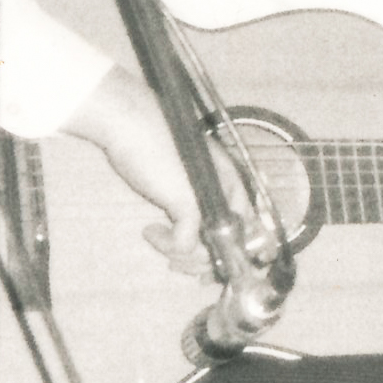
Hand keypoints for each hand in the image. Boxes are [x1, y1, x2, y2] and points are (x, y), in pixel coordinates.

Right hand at [63, 66, 232, 276]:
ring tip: (160, 242)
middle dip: (206, 262)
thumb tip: (191, 229)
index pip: (249, 225)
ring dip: (183, 257)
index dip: (232, 250)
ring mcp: (211, 196)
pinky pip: (184, 244)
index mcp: (231, 178)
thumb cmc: (152, 139)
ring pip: (209, 250)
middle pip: (233, 244)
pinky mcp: (188, 202)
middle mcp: (228, 187)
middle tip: (178, 263)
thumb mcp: (183, 171)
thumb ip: (193, 196)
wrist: (132, 120)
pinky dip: (166, 245)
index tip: (206, 263)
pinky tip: (150, 231)